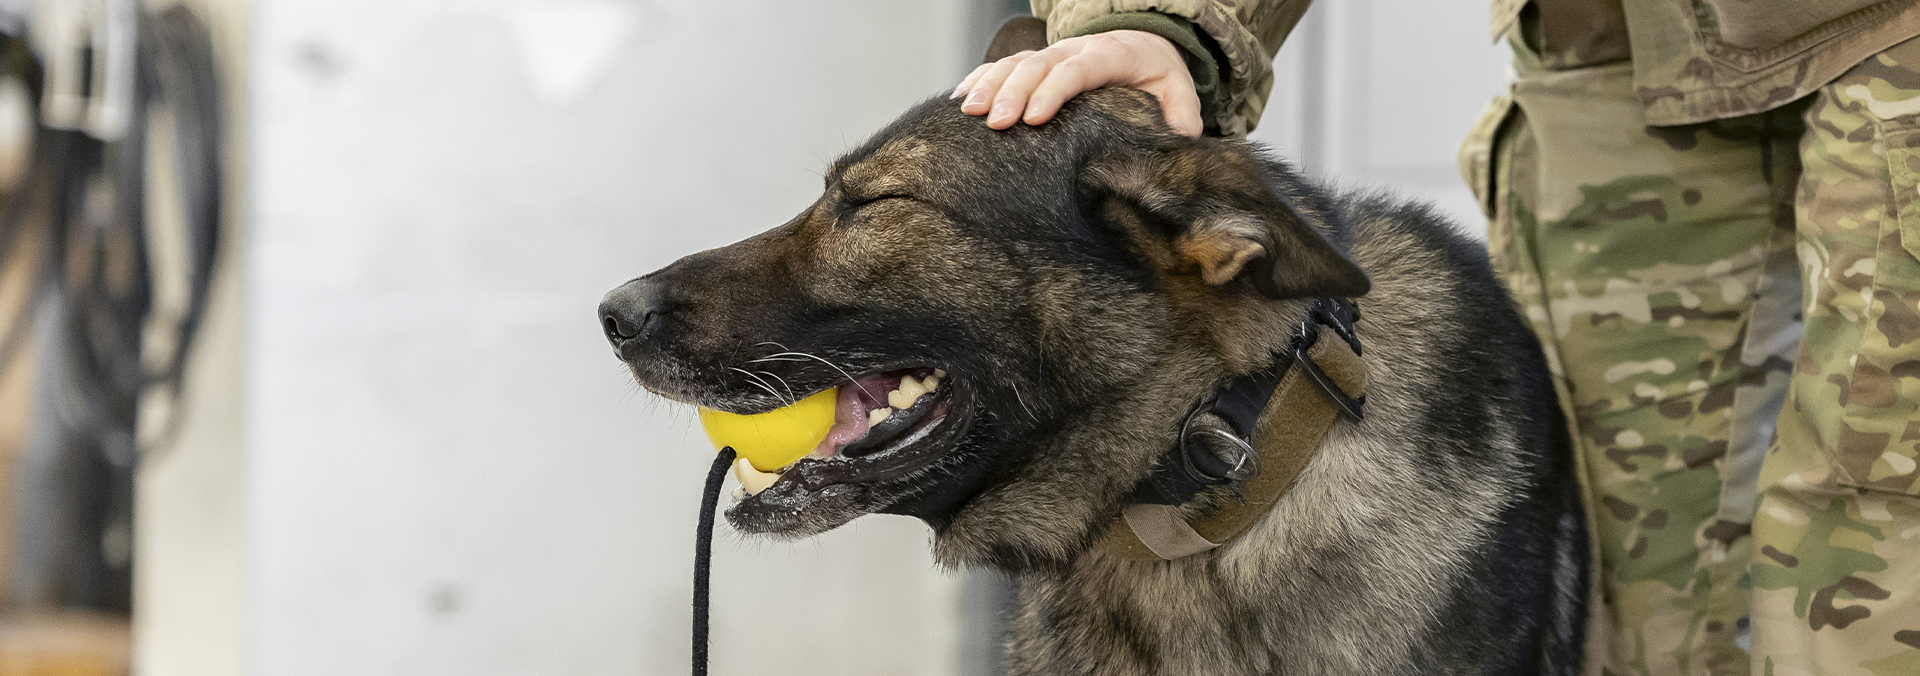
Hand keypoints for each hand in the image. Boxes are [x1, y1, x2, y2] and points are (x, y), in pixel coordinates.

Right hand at [953, 30, 1203, 136]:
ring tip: (969, 113)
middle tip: (995, 124)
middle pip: (1038, 65)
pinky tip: (959, 99)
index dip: (1055, 91)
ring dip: (989, 85)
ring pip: (1015, 62)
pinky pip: (1001, 66)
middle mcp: (1074, 50)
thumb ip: (1181, 116)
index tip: (1036, 118)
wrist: (1143, 44)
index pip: (1078, 70)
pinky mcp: (1036, 64)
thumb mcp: (1178, 91)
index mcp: (1110, 55)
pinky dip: (979, 78)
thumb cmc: (1156, 74)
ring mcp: (1051, 54)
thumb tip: (1180, 143)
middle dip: (1013, 92)